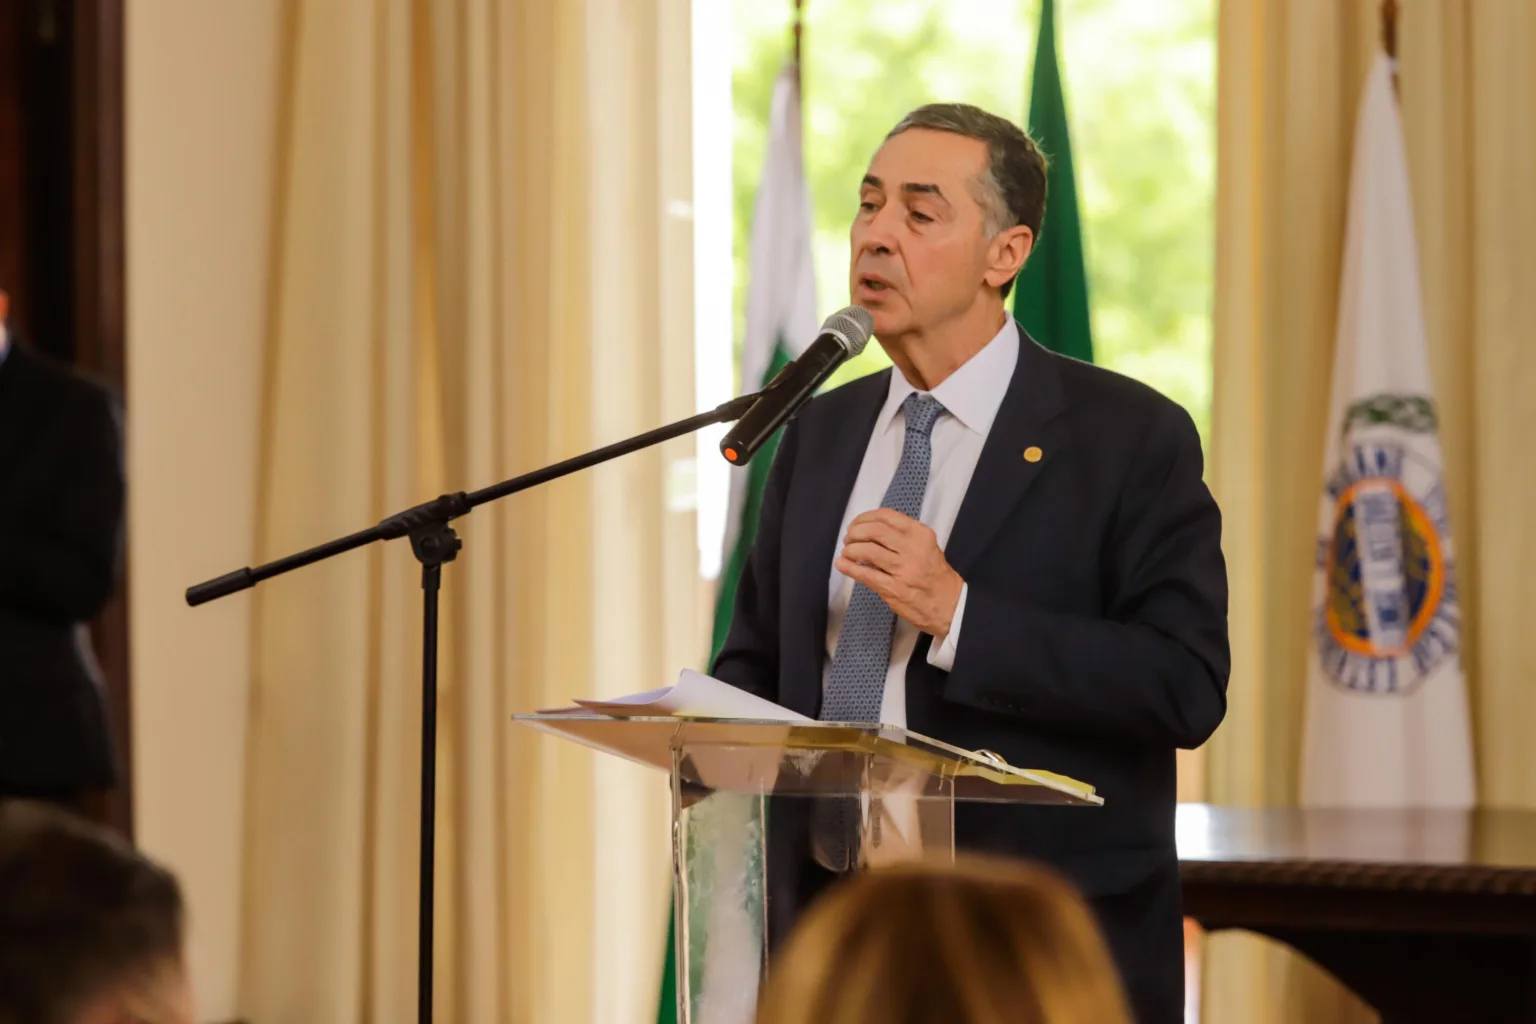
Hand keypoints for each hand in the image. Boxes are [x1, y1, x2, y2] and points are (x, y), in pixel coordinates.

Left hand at [834, 508, 963, 636]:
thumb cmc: (935, 576)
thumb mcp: (927, 547)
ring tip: (847, 553)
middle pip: (874, 531)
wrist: (950, 606)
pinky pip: (865, 575)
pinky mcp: (894, 589)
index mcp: (920, 535)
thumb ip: (903, 536)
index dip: (864, 518)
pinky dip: (849, 568)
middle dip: (855, 533)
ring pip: (867, 551)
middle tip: (849, 539)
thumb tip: (870, 529)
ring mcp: (903, 570)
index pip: (886, 517)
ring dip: (850, 550)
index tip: (856, 524)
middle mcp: (913, 549)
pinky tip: (841, 564)